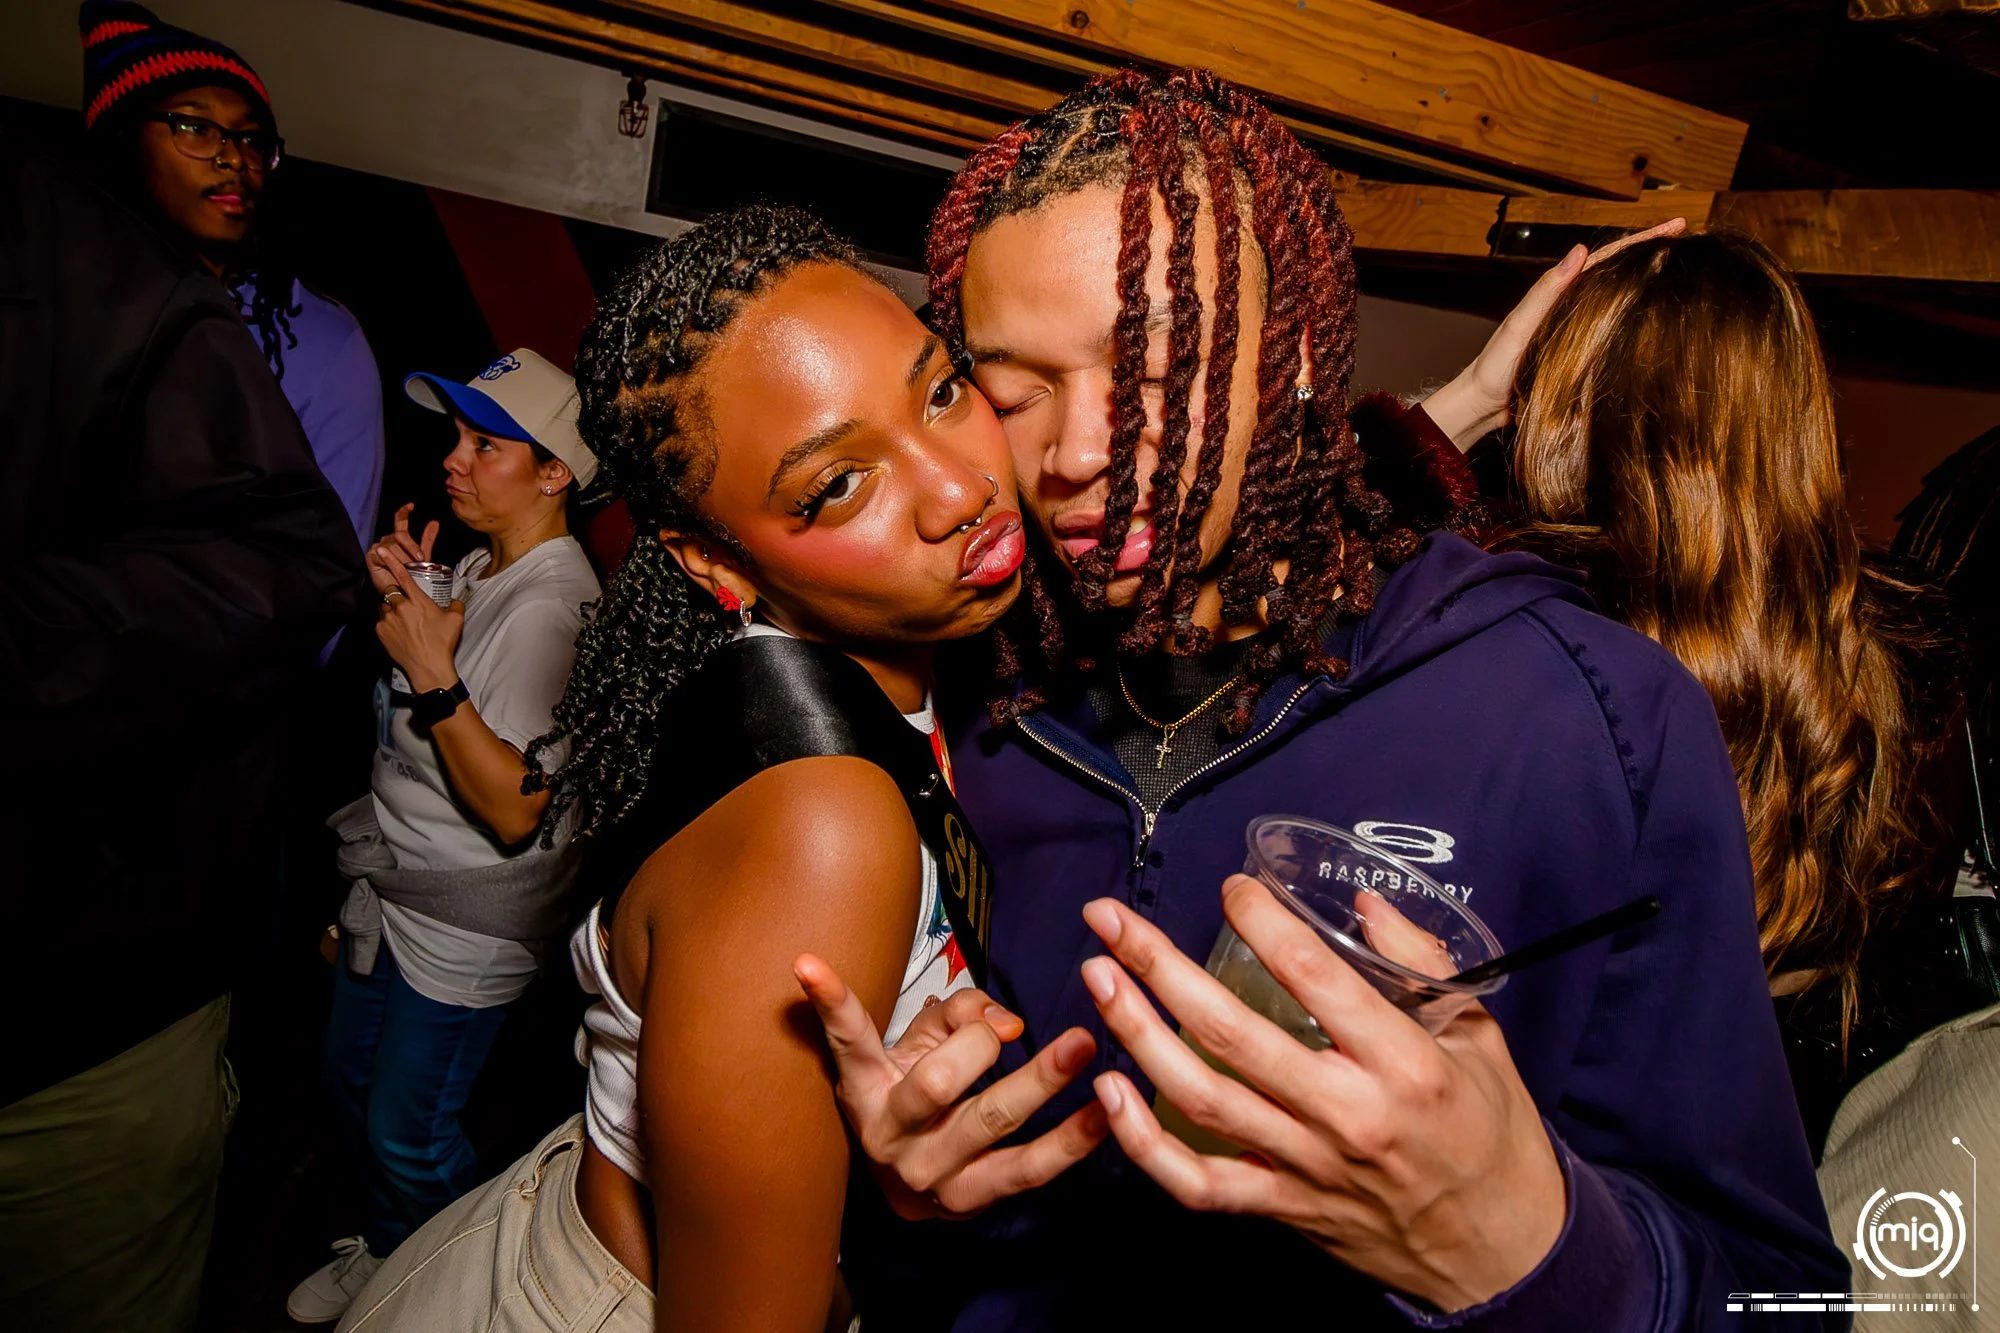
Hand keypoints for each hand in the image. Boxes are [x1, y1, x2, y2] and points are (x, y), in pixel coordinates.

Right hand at [365, 502, 440, 596]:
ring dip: (403, 558)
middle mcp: (387, 540)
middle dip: (412, 547)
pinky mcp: (371, 556)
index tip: (412, 505)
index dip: (404, 512)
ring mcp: (378, 548)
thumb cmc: (412, 576)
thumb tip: (434, 522)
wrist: (402, 593)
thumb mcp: (422, 557)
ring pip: (393, 545)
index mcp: (399, 538)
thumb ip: (427, 540)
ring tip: (408, 569)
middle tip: (420, 559)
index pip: (400, 521)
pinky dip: (392, 560)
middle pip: (400, 535)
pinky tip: (394, 566)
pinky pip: (383, 553)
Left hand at [375, 561, 462, 692]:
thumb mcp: (456, 620)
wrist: (428, 667)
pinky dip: (389, 623)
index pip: (402, 576)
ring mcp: (388, 620)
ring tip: (404, 622)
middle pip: (391, 591)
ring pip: (386, 606)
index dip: (391, 561)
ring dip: (392, 609)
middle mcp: (400, 608)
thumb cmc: (443, 643)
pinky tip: (400, 633)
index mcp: (418, 601)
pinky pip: (382, 621)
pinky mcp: (381, 632)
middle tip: (404, 603)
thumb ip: (456, 603)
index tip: (381, 550)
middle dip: (395, 593)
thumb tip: (456, 598)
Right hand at [794, 954, 1107, 1219]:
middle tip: (1014, 1027)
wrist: (902, 1179)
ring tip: (1084, 1045)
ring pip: (991, 1122)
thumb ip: (958, 1015)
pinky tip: (1105, 1112)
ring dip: (1041, 1081)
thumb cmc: (912, 1089)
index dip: (832, 1002)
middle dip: (978, 1046)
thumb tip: (1008, 1022)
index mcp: (864, 1088)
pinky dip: (1072, 1140)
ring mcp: (932, 1173)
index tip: (807, 964)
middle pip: (936, 1083)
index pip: (848, 1038)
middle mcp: (890, 1133)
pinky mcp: (973, 1200)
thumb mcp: (915, 1046)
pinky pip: (1030, 1169)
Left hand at [1079, 877, 1565, 1313]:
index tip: (1231, 887)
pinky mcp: (1284, 1207)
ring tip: (1097, 978)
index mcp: (1401, 1063)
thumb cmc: (1491, 1134)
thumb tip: (1364, 903)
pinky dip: (1144, 1144)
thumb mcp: (1479, 1035)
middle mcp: (1346, 1114)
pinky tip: (1109, 1093)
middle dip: (1157, 967)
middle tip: (1109, 920)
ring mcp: (1308, 1166)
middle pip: (1231, 1032)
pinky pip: (1199, 1183)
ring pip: (1201, 1100)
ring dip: (1137, 1034)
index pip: (1315, 976)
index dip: (1261, 922)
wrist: (1504, 1251)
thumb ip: (1419, 965)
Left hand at [1423, 219, 1686, 448]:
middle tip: (1691, 236)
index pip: (1608, 258)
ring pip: (1622, 302)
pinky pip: (1618, 333)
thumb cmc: (1495, 367)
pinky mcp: (1583, 357)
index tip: (1677, 223)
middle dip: (1655, 254)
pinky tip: (1662, 321)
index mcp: (1561, 293)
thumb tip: (1581, 250)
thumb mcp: (1520, 325)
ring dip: (1651, 284)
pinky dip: (1640, 321)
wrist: (1482, 407)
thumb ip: (1546, 291)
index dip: (1642, 240)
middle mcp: (1574, 307)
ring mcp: (1581, 331)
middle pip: (1620, 274)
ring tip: (1686, 269)